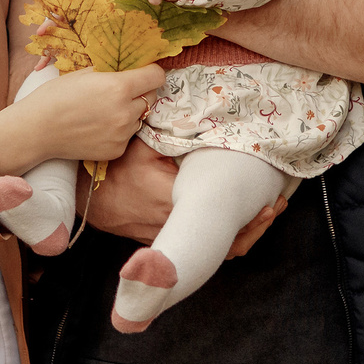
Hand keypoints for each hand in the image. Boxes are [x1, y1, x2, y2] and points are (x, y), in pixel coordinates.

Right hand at [0, 65, 162, 175]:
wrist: (37, 130)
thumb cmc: (56, 96)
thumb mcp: (84, 73)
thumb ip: (112, 70)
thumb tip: (130, 67)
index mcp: (119, 87)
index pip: (156, 76)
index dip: (150, 72)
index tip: (141, 73)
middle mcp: (125, 112)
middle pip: (151, 97)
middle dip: (140, 92)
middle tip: (118, 91)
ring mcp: (122, 134)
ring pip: (140, 117)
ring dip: (129, 112)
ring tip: (103, 110)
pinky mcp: (116, 151)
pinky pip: (127, 135)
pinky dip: (118, 130)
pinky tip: (98, 126)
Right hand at [85, 137, 286, 258]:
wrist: (87, 195)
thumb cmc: (114, 168)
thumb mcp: (141, 142)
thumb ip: (171, 129)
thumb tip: (205, 113)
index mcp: (171, 200)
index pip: (218, 215)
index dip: (247, 215)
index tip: (268, 202)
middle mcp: (173, 227)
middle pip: (223, 239)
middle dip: (253, 226)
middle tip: (275, 206)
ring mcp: (169, 239)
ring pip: (214, 250)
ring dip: (242, 235)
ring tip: (265, 216)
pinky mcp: (165, 244)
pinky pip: (200, 250)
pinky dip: (222, 239)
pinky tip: (237, 224)